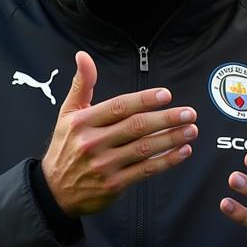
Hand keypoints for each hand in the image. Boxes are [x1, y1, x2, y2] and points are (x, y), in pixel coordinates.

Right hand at [41, 51, 197, 214]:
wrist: (55, 190)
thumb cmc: (66, 147)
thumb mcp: (67, 113)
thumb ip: (81, 84)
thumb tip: (83, 56)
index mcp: (83, 122)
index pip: (119, 107)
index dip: (144, 100)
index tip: (166, 95)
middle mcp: (93, 143)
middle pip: (136, 127)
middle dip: (166, 119)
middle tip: (189, 113)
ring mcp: (105, 165)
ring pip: (145, 149)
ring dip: (172, 138)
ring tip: (191, 130)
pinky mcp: (115, 184)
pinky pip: (146, 170)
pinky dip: (167, 161)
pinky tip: (182, 151)